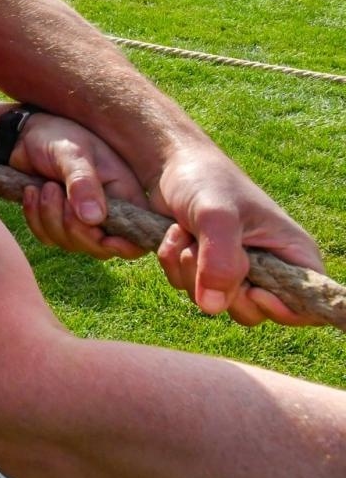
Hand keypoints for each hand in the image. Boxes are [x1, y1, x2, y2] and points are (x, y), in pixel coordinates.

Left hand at [12, 114, 149, 259]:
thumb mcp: (72, 153)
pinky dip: (35, 219)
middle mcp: (108, 211)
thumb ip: (83, 183)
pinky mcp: (58, 221)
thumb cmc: (57, 136)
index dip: (124, 246)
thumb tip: (94, 220)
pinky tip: (31, 192)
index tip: (101, 237)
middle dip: (72, 226)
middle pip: (99, 247)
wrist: (25, 135)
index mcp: (125, 194)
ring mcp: (82, 219)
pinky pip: (48, 237)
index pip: (138, 235)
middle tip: (53, 190)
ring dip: (49, 217)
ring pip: (70, 243)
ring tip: (43, 185)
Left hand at [151, 145, 325, 325]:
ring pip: (214, 302)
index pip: (307, 305)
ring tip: (187, 231)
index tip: (251, 291)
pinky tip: (174, 233)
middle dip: (219, 285)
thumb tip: (214, 305)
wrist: (169, 165)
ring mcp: (235, 272)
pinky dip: (174, 264)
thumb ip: (220, 259)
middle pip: (251, 312)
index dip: (283, 310)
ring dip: (189, 270)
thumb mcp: (216, 216)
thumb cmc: (205, 180)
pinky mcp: (205, 270)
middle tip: (202, 247)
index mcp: (292, 253)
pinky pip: (188, 289)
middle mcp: (269, 268)